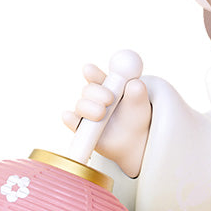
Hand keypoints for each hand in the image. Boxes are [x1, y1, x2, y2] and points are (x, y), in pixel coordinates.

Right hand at [63, 61, 151, 177]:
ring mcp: (86, 113)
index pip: (97, 76)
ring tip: (101, 114)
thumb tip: (135, 84)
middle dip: (97, 92)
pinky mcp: (81, 128)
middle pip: (88, 90)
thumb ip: (138, 93)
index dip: (92, 72)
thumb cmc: (137, 118)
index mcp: (107, 86)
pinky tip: (69, 116)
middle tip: (110, 99)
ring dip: (88, 108)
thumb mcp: (140, 104)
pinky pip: (72, 122)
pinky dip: (70, 119)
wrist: (134, 142)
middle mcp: (94, 97)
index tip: (89, 69)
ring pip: (80, 105)